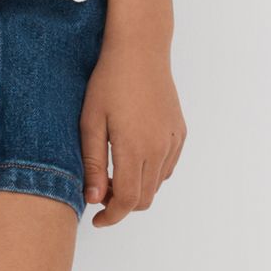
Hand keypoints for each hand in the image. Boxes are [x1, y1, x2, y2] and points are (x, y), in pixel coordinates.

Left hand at [78, 36, 186, 226]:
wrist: (140, 50)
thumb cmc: (109, 81)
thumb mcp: (90, 122)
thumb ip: (93, 163)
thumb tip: (93, 198)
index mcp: (136, 149)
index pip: (127, 200)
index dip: (111, 217)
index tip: (96, 220)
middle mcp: (160, 149)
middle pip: (144, 198)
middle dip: (121, 204)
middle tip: (99, 190)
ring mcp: (173, 141)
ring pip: (156, 184)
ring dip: (136, 189)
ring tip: (112, 173)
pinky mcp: (180, 133)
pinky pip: (167, 167)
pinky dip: (150, 174)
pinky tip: (132, 159)